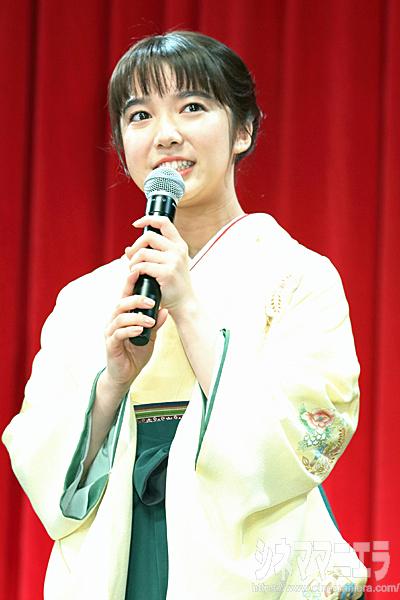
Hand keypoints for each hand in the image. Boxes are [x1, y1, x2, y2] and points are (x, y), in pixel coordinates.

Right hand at [102, 268, 167, 398]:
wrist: (125, 375)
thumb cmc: (135, 353)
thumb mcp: (150, 336)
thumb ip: (156, 324)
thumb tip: (165, 310)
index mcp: (124, 315)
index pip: (125, 296)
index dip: (130, 283)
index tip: (138, 272)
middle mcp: (114, 321)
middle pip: (121, 303)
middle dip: (136, 300)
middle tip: (151, 302)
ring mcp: (111, 332)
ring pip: (119, 317)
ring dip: (136, 317)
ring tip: (150, 321)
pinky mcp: (110, 344)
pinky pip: (118, 334)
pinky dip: (130, 330)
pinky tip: (140, 331)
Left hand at [126, 215, 194, 316]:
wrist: (184, 302)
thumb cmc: (173, 284)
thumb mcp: (167, 264)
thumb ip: (150, 253)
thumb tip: (127, 249)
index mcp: (179, 245)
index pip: (164, 223)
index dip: (148, 219)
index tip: (136, 224)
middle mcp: (178, 250)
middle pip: (149, 237)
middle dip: (136, 246)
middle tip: (131, 257)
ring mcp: (173, 261)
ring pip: (143, 253)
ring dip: (133, 261)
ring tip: (133, 269)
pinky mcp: (167, 273)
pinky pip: (143, 266)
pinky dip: (135, 270)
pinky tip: (137, 275)